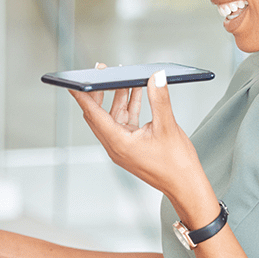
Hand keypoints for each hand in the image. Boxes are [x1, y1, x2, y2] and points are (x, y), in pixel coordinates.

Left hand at [69, 65, 210, 212]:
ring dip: (118, 97)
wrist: (185, 186)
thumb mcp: (168, 126)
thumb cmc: (176, 164)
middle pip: (98, 114)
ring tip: (123, 76)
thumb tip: (156, 78)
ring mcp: (123, 147)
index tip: (73, 81)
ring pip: (113, 117)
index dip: (83, 96)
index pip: (93, 114)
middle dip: (100, 92)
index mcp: (118, 143)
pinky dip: (129, 107)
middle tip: (101, 71)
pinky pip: (124, 122)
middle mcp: (116, 146)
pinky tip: (136, 92)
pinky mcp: (131, 147)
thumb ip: (159, 99)